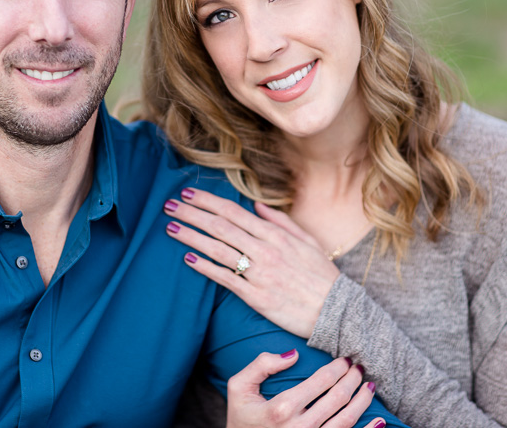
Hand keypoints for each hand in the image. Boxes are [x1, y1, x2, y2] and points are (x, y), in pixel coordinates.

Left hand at [165, 189, 339, 337]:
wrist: (336, 312)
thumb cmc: (322, 276)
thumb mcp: (307, 241)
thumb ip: (280, 221)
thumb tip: (256, 206)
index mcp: (276, 234)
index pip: (234, 212)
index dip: (208, 201)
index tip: (188, 194)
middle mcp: (265, 250)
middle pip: (221, 226)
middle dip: (192, 214)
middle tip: (169, 206)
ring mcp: (260, 273)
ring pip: (218, 249)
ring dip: (192, 237)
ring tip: (171, 228)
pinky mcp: (256, 297)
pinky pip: (226, 279)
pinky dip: (206, 267)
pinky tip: (188, 259)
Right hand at [226, 351, 382, 427]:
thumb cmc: (241, 418)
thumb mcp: (239, 387)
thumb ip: (261, 365)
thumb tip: (293, 355)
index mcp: (281, 408)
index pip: (321, 381)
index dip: (337, 367)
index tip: (345, 359)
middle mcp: (299, 427)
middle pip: (338, 398)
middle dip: (353, 379)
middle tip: (359, 368)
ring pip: (347, 420)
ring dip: (363, 400)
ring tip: (370, 386)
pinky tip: (380, 420)